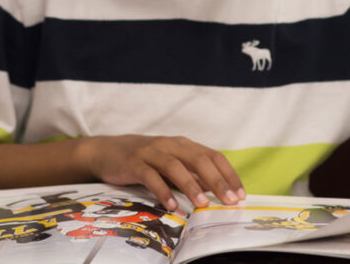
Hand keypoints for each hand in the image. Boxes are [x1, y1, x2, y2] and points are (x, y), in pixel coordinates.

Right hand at [80, 134, 245, 210]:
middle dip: (216, 180)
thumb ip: (192, 173)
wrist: (109, 150)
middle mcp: (170, 144)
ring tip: (203, 203)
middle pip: (198, 159)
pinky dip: (162, 190)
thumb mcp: (172, 163)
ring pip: (175, 166)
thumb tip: (217, 190)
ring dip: (191, 185)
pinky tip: (171, 205)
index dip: (228, 174)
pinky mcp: (134, 162)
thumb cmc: (146, 159)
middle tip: (230, 200)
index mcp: (183, 144)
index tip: (240, 193)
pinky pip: (150, 176)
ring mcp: (151, 152)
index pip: (212, 155)